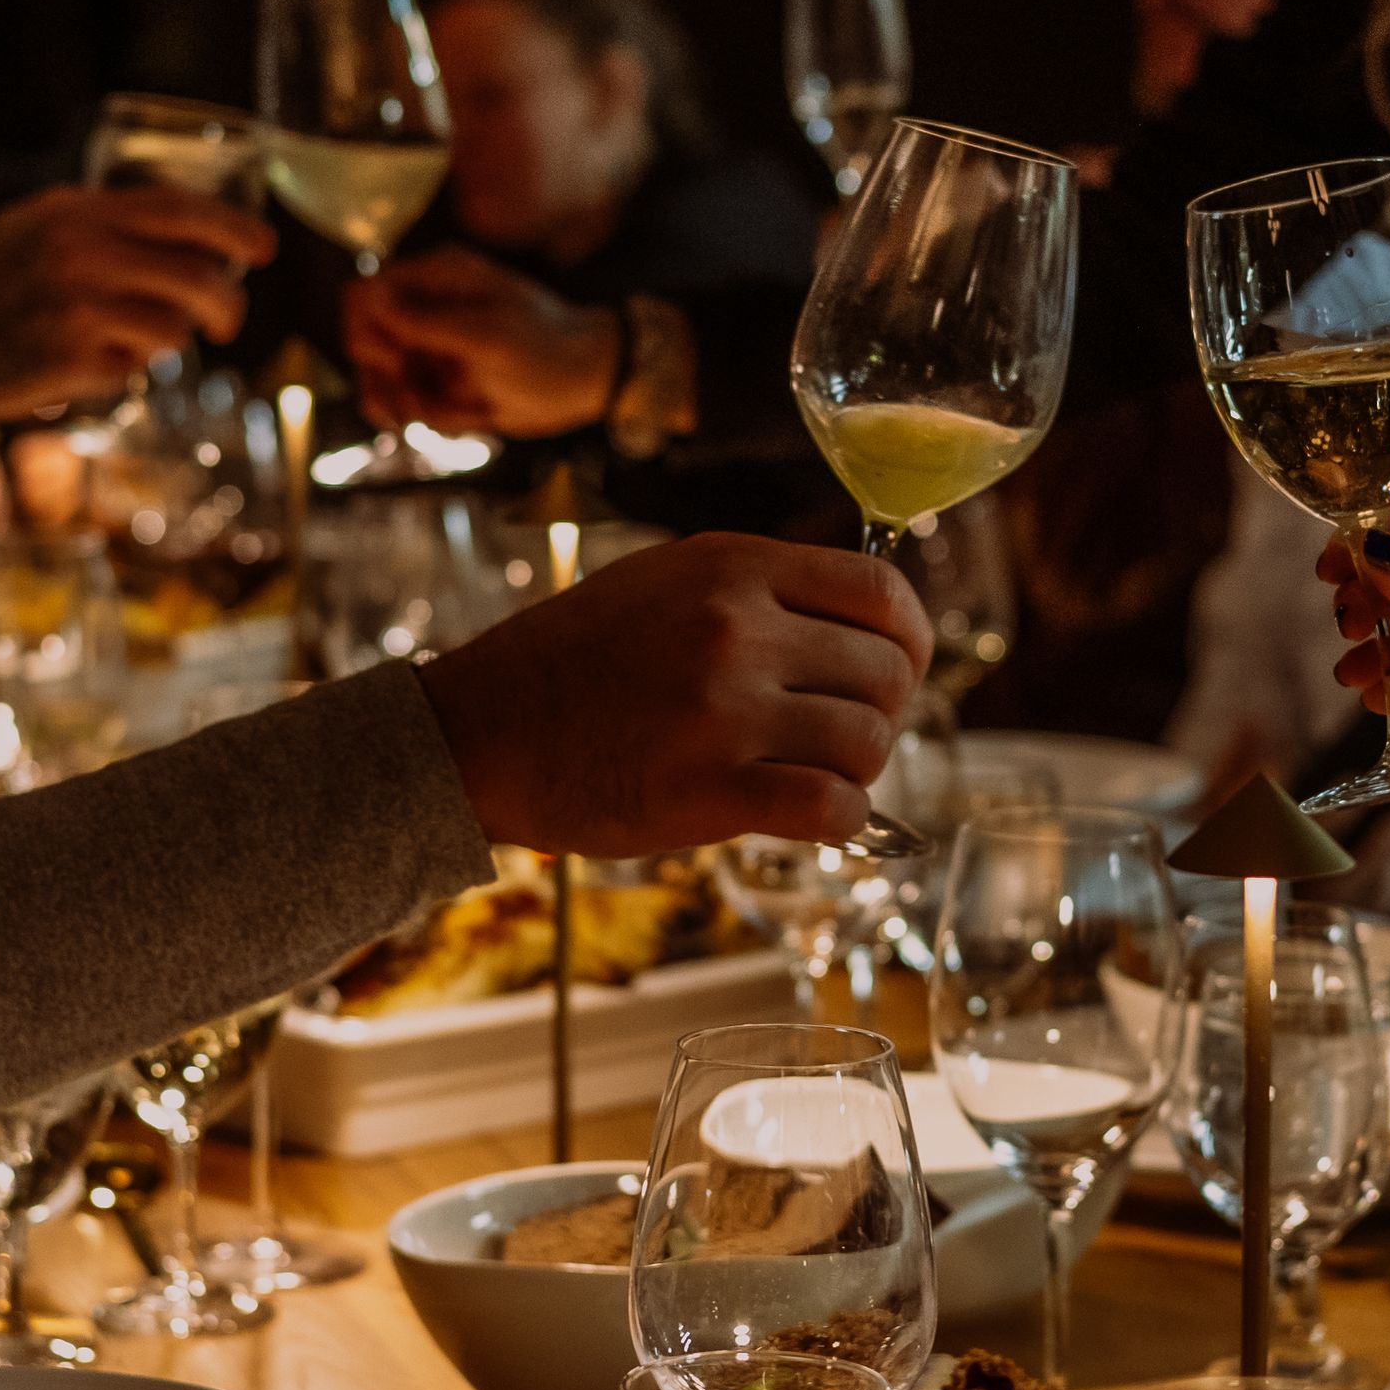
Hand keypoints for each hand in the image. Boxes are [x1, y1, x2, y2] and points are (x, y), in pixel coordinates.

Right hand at [0, 187, 273, 443]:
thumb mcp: (34, 227)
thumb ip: (100, 224)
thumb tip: (185, 233)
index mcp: (77, 212)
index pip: (180, 210)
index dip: (234, 228)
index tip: (264, 248)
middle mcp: (82, 252)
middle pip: (199, 277)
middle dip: (229, 306)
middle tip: (228, 323)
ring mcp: (79, 307)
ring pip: (174, 329)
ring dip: (167, 341)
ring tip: (132, 341)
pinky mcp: (72, 360)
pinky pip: (134, 366)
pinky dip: (122, 368)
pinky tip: (82, 361)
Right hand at [341, 248, 621, 436]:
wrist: (584, 381)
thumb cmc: (545, 346)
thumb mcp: (487, 335)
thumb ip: (426, 321)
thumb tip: (370, 296)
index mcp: (436, 278)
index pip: (365, 294)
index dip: (365, 330)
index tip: (397, 361)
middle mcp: (423, 308)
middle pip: (360, 337)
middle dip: (378, 373)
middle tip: (410, 399)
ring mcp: (427, 345)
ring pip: (373, 373)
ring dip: (386, 399)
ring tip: (417, 417)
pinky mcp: (435, 378)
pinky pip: (396, 397)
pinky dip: (403, 412)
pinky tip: (425, 420)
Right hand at [416, 532, 931, 851]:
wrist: (481, 729)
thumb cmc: (574, 660)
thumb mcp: (667, 581)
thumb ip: (760, 592)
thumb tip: (862, 626)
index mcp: (733, 568)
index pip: (880, 594)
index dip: (909, 640)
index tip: (897, 669)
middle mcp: (737, 629)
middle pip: (885, 675)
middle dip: (881, 713)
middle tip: (843, 735)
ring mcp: (725, 709)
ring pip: (867, 744)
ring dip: (857, 771)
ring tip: (815, 776)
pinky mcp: (708, 788)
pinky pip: (831, 808)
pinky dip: (841, 821)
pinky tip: (813, 818)